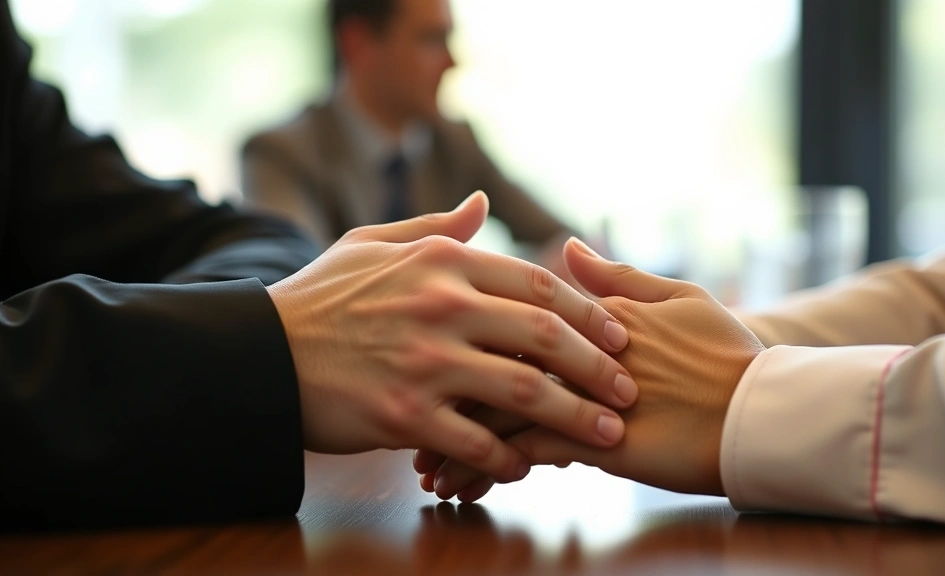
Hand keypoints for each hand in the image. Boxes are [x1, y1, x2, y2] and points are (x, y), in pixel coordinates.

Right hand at [267, 193, 637, 483]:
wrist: (257, 353)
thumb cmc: (320, 298)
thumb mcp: (372, 244)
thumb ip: (436, 226)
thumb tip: (483, 204)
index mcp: (439, 261)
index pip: (537, 282)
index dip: (588, 311)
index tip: (619, 334)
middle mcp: (438, 306)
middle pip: (544, 335)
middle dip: (598, 365)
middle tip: (630, 388)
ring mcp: (422, 362)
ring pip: (522, 390)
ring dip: (573, 416)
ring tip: (606, 435)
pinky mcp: (402, 415)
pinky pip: (475, 441)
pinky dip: (508, 456)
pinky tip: (526, 465)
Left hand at [417, 237, 764, 498]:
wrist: (767, 407)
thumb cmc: (727, 352)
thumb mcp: (677, 298)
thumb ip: (616, 276)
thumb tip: (567, 246)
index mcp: (592, 312)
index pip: (512, 317)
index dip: (468, 337)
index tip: (430, 352)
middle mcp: (578, 349)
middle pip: (490, 365)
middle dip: (444, 390)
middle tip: (403, 411)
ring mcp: (585, 394)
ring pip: (497, 411)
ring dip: (455, 439)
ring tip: (422, 465)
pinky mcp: (598, 439)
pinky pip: (527, 452)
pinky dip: (488, 465)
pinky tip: (462, 483)